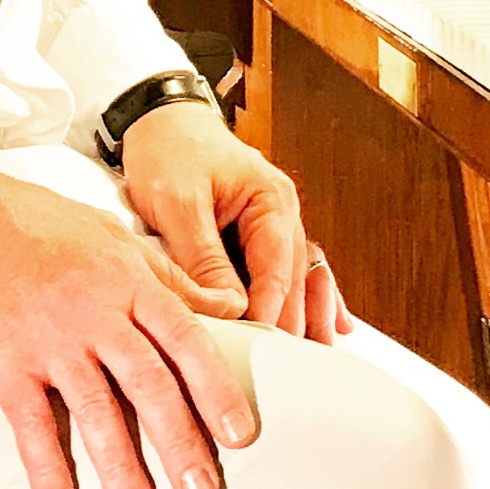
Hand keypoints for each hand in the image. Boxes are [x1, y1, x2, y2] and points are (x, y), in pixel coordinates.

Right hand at [0, 173, 255, 488]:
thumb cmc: (29, 221)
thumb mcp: (110, 235)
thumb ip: (165, 277)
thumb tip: (220, 305)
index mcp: (127, 281)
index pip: (185, 340)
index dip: (216, 389)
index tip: (239, 430)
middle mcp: (95, 314)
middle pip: (149, 386)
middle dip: (181, 442)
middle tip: (205, 485)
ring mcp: (50, 342)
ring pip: (97, 413)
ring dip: (124, 467)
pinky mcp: (6, 364)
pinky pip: (32, 428)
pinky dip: (50, 471)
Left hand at [119, 101, 350, 342]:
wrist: (157, 117)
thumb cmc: (170, 149)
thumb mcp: (179, 203)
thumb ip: (204, 257)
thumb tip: (232, 307)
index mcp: (270, 200)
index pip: (276, 269)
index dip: (268, 313)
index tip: (258, 350)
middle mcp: (280, 213)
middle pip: (295, 279)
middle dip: (294, 324)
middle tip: (288, 370)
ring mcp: (271, 223)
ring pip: (297, 278)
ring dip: (307, 315)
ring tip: (319, 354)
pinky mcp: (254, 233)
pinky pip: (285, 271)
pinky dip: (303, 298)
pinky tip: (331, 322)